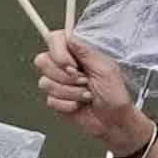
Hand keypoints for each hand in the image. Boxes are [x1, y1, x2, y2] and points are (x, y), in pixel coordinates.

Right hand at [37, 28, 157, 157]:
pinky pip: (50, 99)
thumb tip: (69, 36)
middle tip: (85, 82)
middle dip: (65, 77)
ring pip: (45, 83)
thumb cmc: (114, 94)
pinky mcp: (55, 99)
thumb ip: (85, 52)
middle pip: (43, 61)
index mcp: (76, 53)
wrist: (113, 121)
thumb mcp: (105, 68)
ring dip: (70, 92)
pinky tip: (79, 105)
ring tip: (87, 95)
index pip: (54, 39)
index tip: (72, 66)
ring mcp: (58, 82)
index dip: (58, 53)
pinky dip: (67, 104)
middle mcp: (64, 65)